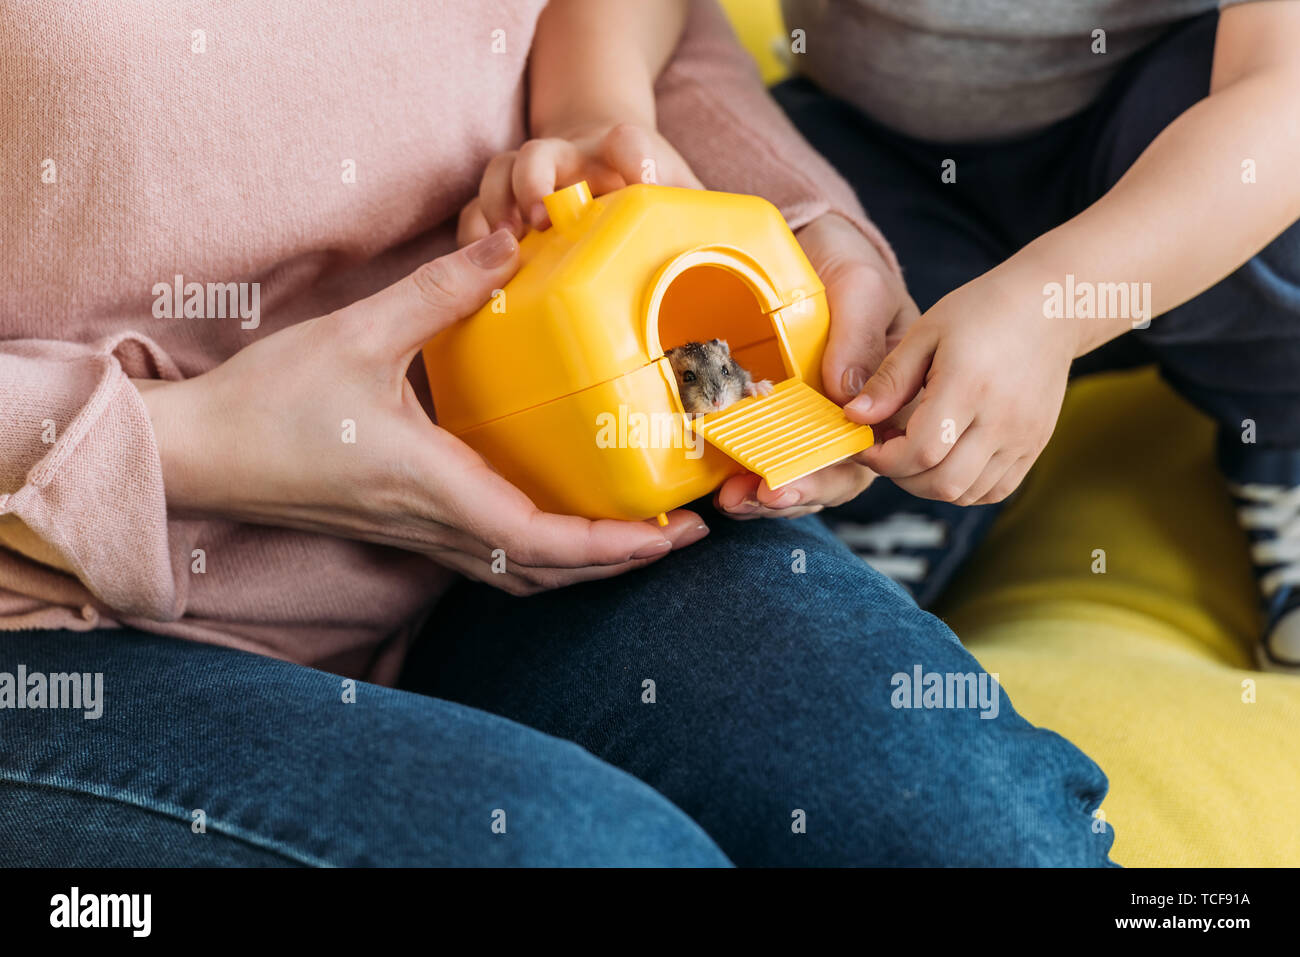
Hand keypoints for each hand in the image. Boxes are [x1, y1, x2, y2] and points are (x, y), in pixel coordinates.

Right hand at [137, 229, 707, 594]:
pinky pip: (486, 556)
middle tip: (678, 534)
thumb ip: (440, 290)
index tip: (668, 535)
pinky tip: (554, 517)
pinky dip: (537, 552)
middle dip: (617, 562)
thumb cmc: (268, 404)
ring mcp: (416, 533)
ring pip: (517, 572)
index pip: (542, 542)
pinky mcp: (401, 524)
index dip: (612, 547)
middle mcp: (434, 525)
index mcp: (435, 488)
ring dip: (580, 564)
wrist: (197, 453)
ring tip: (632, 534)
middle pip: (544, 572)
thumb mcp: (359, 333)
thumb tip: (508, 242)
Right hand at [458, 122, 702, 244]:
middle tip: (544, 216)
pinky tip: (480, 265)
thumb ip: (697, 216)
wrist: (606, 162)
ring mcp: (532, 177)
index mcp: (620, 153)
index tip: (635, 178)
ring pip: (501, 173)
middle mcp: (571, 158)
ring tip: (507, 242)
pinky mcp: (505, 202)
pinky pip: (476, 210)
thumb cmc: (648, 188)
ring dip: (499, 205)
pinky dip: (474, 233)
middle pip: (542, 152)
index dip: (631, 156)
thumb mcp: (679, 195)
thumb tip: (737, 256)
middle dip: (536, 180)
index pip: (626, 140)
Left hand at [715, 212, 920, 518]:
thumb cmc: (849, 266)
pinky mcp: (783, 428)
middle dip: (800, 493)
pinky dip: (748, 484)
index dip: (844, 469)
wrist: (813, 249)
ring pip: (803, 482)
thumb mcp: (861, 287)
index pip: (879, 449)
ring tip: (734, 501)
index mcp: (894, 397)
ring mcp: (821, 429)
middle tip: (764, 496)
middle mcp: (861, 422)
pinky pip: (770, 467)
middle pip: (839, 477)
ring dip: (768, 500)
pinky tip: (723, 490)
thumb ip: (859, 335)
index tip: (809, 474)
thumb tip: (845, 393)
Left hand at [845, 268, 1076, 505]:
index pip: (918, 453)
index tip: (865, 444)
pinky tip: (946, 458)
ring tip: (915, 451)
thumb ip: (889, 380)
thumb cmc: (982, 312)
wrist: (1050, 308)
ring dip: (929, 484)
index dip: (882, 459)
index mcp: (968, 387)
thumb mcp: (925, 333)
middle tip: (887, 449)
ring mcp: (1023, 438)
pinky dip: (962, 487)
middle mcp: (1001, 421)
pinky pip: (993, 491)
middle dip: (900, 476)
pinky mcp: (1035, 446)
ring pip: (965, 493)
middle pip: (941, 483)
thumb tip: (854, 417)